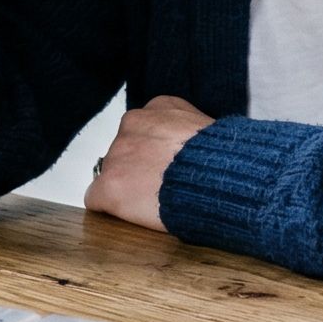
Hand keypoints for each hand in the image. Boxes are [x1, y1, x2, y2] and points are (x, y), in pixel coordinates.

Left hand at [83, 95, 213, 232]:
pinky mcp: (110, 184)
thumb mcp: (211, 130)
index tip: (169, 167)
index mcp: (160, 107)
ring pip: (112, 172)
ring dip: (128, 186)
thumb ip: (191, 132)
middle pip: (126, 149)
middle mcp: (133, 123)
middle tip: (163, 186)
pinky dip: (110, 208)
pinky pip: (96, 198)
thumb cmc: (225, 161)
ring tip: (155, 202)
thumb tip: (191, 150)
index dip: (157, 153)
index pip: (146, 128)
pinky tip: (132, 214)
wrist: (220, 178)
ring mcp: (119, 153)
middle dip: (140, 167)